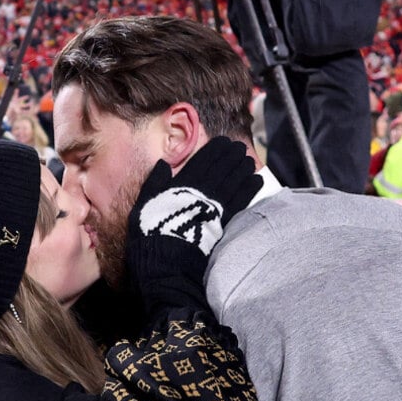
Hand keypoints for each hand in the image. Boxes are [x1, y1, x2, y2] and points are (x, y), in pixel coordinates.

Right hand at [130, 137, 260, 255]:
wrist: (167, 258)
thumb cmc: (151, 230)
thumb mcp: (145, 202)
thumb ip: (155, 181)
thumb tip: (162, 164)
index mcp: (182, 183)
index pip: (203, 160)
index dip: (215, 149)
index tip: (224, 141)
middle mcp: (202, 190)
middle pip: (221, 167)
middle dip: (232, 155)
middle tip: (240, 147)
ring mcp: (215, 204)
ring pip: (233, 180)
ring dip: (243, 169)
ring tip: (250, 160)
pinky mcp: (224, 220)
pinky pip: (241, 199)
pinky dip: (250, 188)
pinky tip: (256, 180)